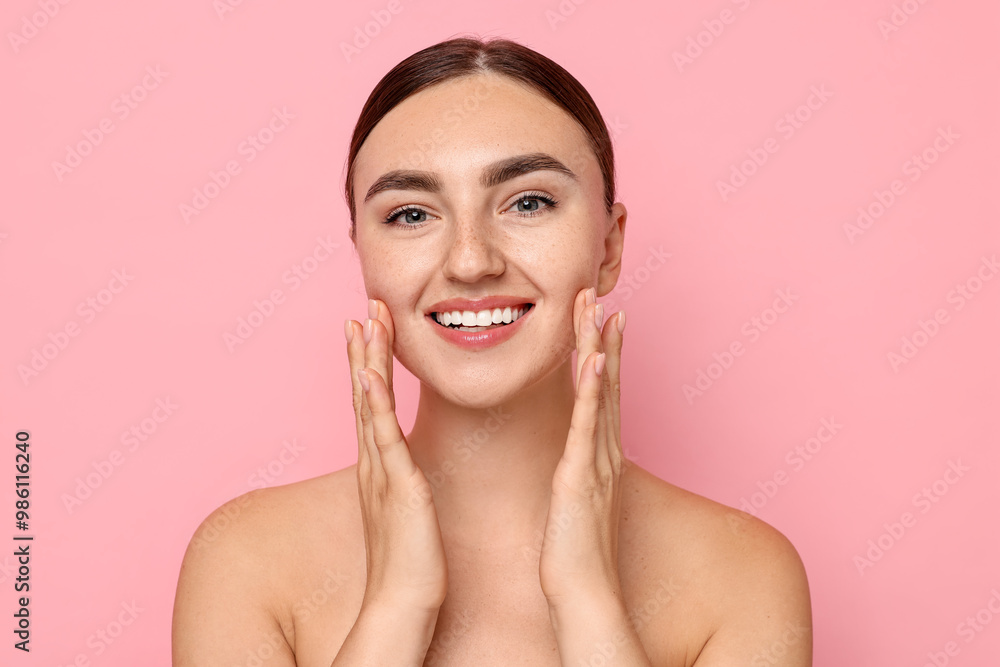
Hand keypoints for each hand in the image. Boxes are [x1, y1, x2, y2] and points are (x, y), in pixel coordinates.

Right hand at [345, 299, 448, 614]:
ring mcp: (381, 471)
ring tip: (364, 322)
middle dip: (364, 349)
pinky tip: (368, 376)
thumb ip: (406, 481)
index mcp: (380, 464)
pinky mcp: (396, 486)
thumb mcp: (409, 507)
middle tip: (363, 307)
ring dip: (366, 362)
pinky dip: (374, 405)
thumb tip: (410, 467)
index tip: (370, 327)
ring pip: (369, 405)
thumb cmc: (410, 560)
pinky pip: (382, 438)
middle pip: (364, 393)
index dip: (369, 363)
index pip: (372, 402)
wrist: (403, 601)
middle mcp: (374, 461)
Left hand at [538, 287, 625, 608]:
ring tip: (598, 308)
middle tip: (598, 294)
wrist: (582, 591)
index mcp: (598, 455)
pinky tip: (597, 360)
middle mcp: (604, 451)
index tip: (602, 319)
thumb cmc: (574, 552)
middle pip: (607, 382)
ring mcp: (597, 460)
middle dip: (603, 337)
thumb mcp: (574, 502)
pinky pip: (589, 426)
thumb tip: (571, 463)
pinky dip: (596, 391)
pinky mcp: (582, 475)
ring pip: (601, 393)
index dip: (605, 353)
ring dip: (600, 348)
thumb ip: (576, 475)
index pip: (603, 394)